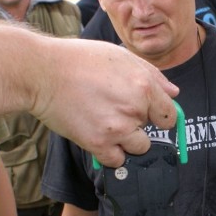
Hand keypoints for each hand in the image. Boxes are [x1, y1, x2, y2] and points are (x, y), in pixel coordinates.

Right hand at [31, 40, 178, 167]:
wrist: (41, 73)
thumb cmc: (80, 60)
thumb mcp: (121, 56)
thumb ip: (152, 75)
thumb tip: (174, 93)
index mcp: (144, 85)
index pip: (169, 115)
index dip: (159, 116)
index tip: (148, 115)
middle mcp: (135, 108)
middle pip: (153, 131)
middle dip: (138, 124)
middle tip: (115, 110)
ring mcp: (117, 128)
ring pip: (139, 147)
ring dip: (127, 141)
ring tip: (106, 124)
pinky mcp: (98, 144)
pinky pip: (117, 160)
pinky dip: (110, 153)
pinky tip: (98, 136)